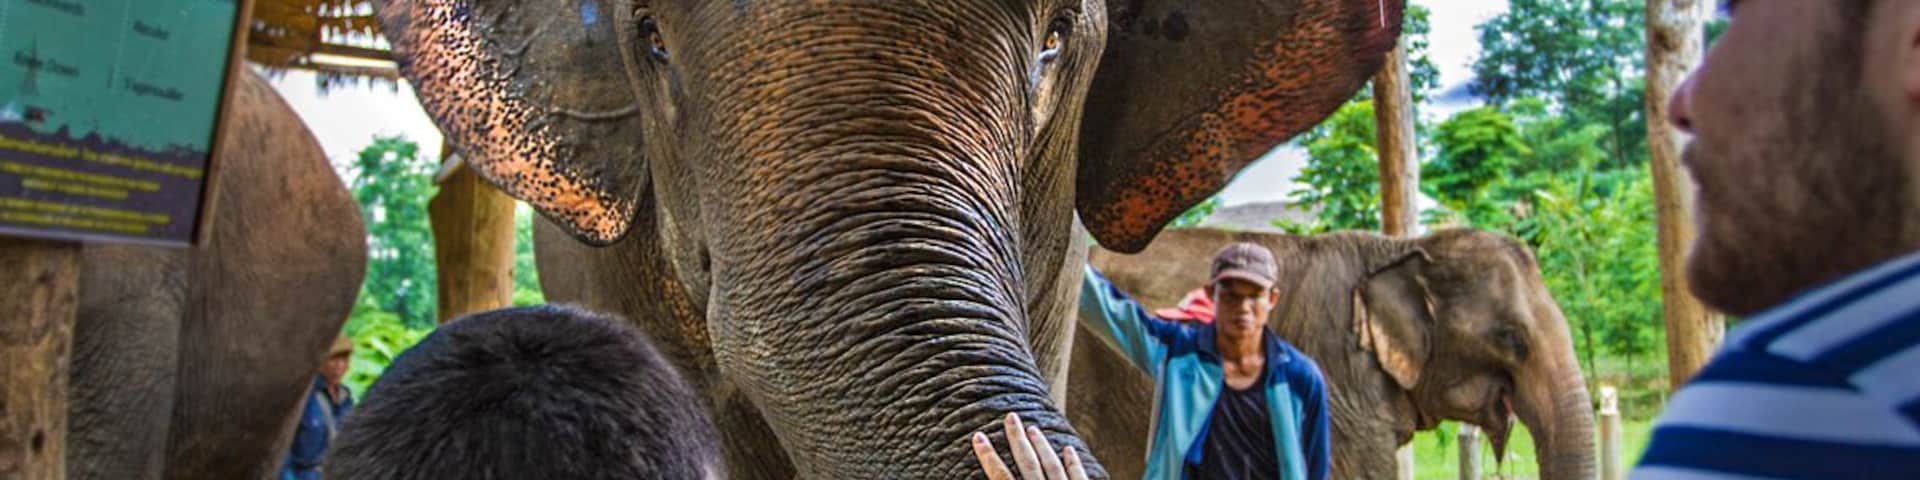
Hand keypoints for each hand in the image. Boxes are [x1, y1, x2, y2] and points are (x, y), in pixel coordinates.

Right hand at [970, 413, 1089, 479]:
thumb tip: (981, 477)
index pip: (1000, 476)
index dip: (988, 457)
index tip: (978, 437)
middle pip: (1027, 463)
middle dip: (1017, 439)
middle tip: (1010, 416)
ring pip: (1051, 466)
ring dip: (1041, 445)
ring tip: (1033, 428)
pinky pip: (1079, 477)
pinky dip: (1073, 462)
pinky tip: (1068, 448)